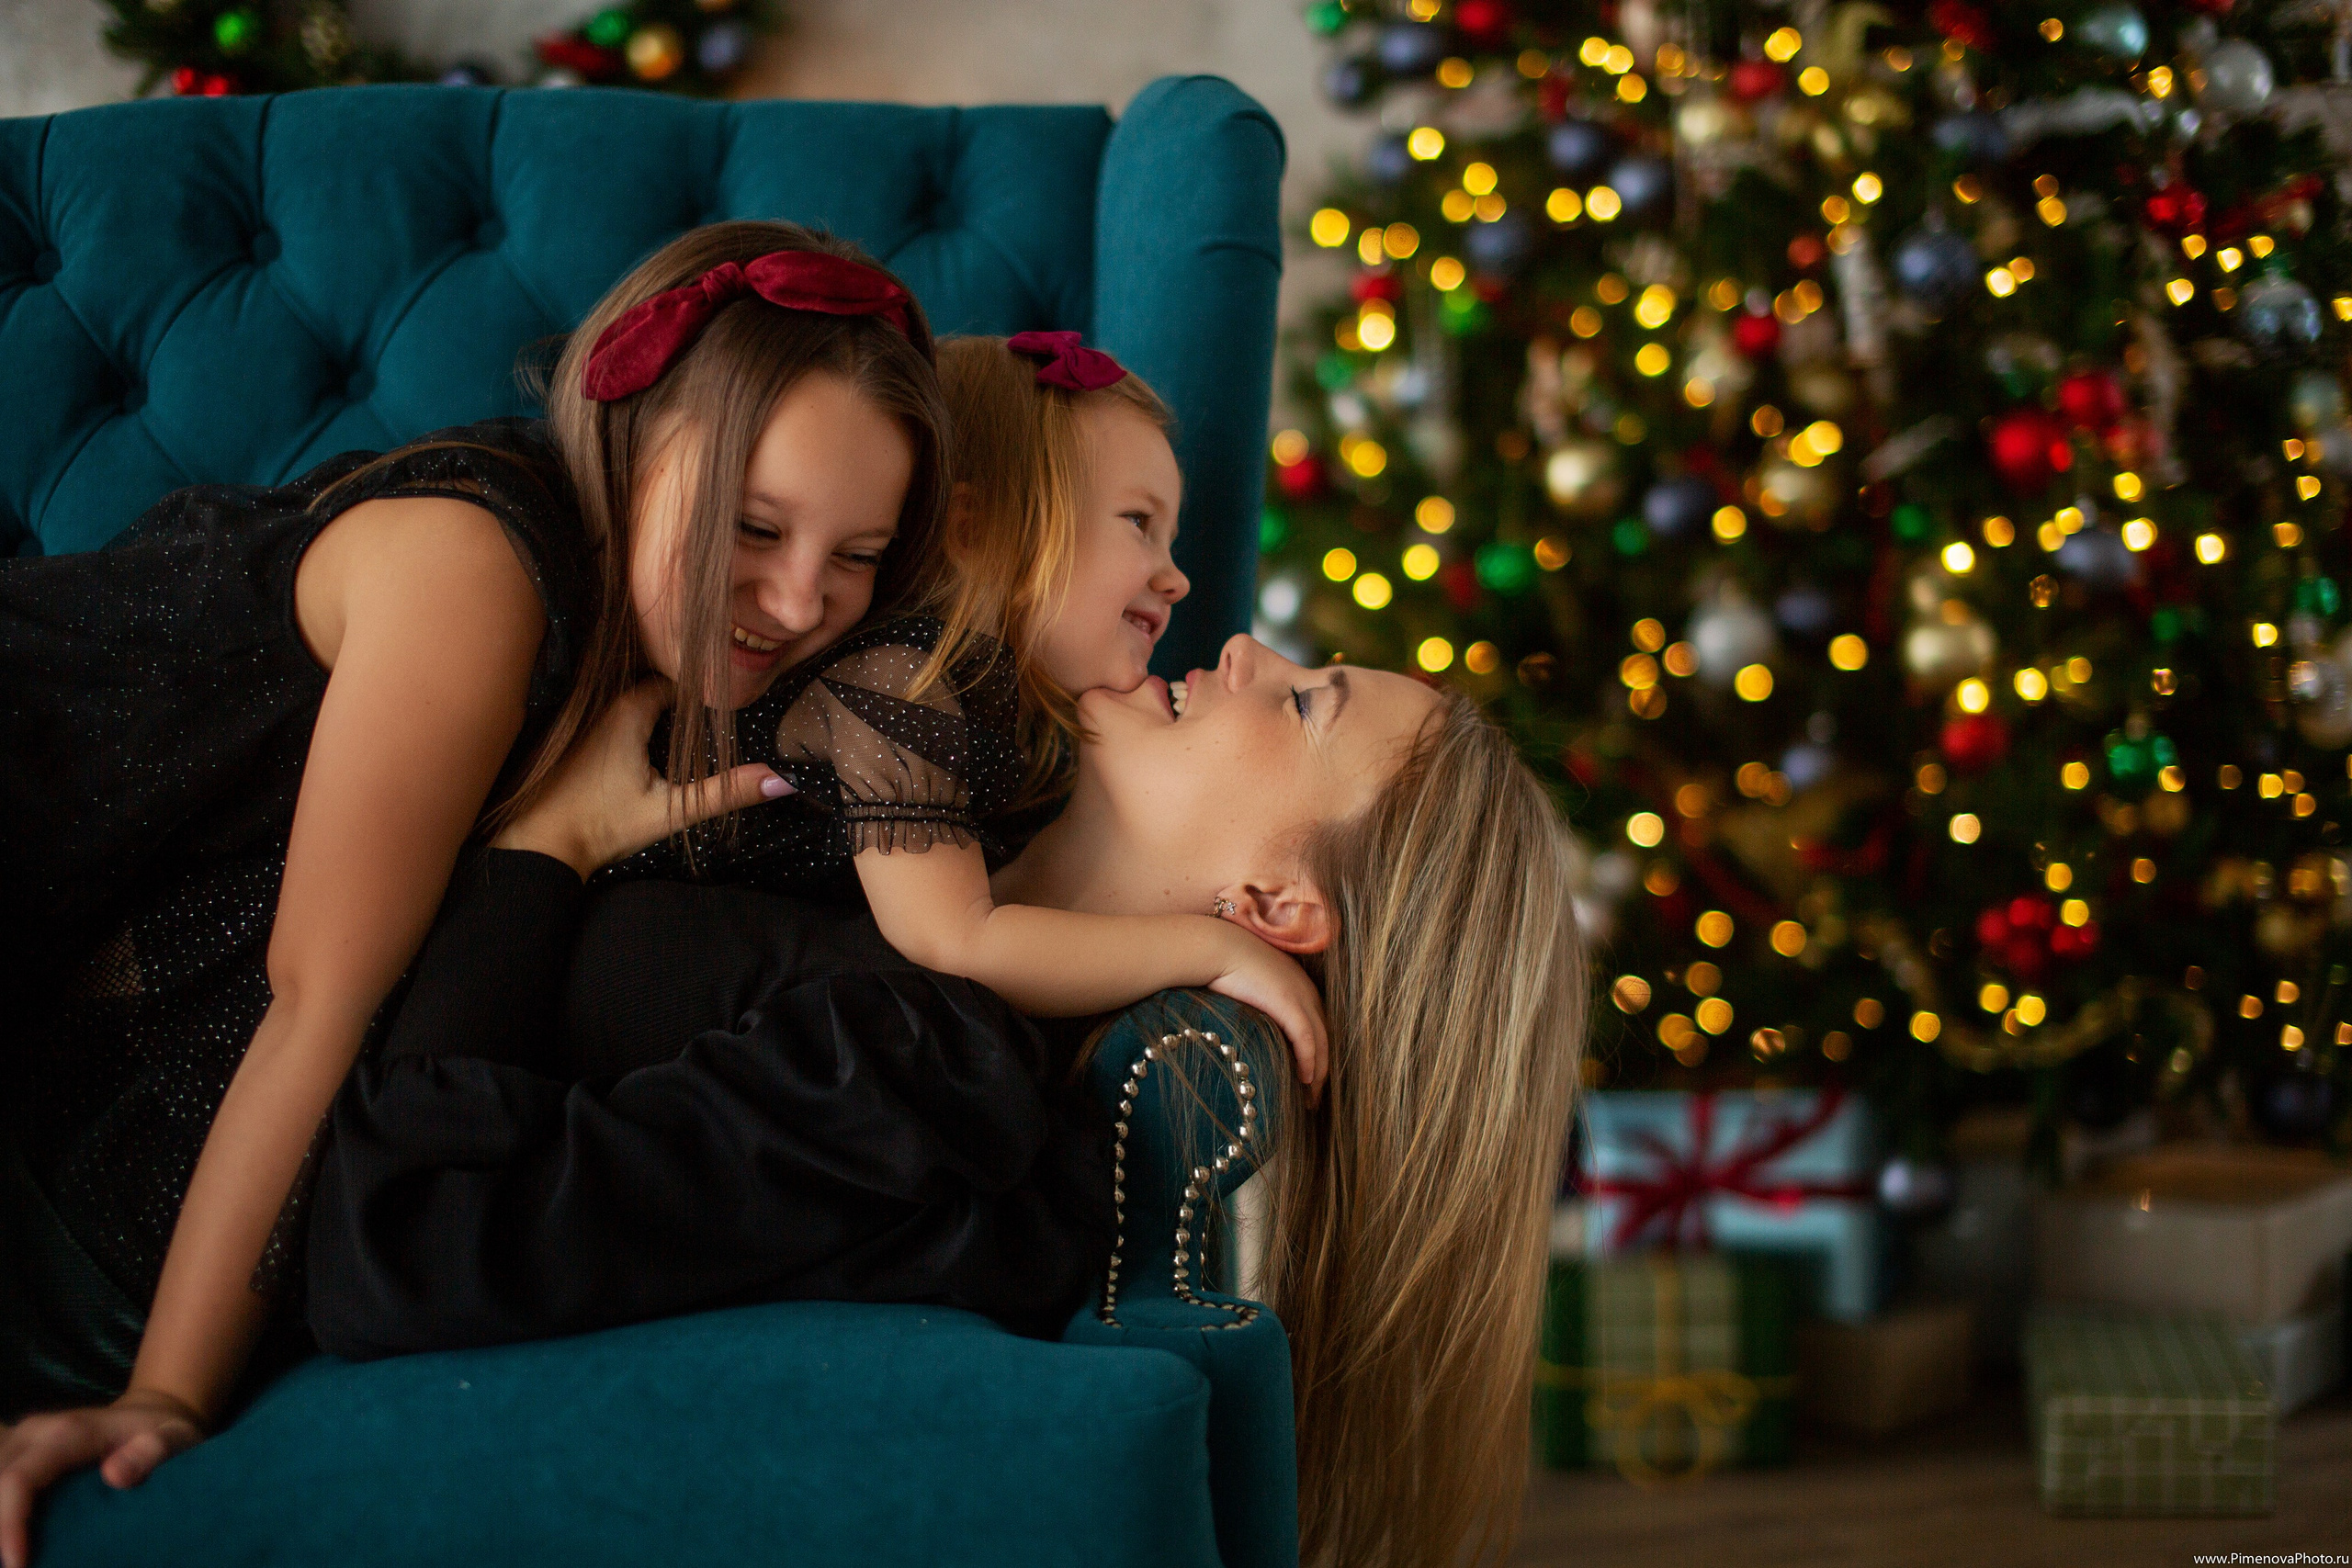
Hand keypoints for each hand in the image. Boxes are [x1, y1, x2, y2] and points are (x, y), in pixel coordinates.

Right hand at [0, 1389, 206, 1567]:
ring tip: (16, 1556)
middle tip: (19, 1567)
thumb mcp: (175, 1438)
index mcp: (68, 1433)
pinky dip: (3, 1510)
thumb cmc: (163, 1431)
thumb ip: (154, 1452)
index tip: (17, 1565)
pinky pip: (0, 1482)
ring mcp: (22, 1441)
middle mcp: (36, 1433)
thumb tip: (115, 1476)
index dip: (9, 1524)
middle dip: (0, 1531)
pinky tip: (12, 1537)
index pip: (20, 1479)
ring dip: (0, 1523)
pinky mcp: (18, 1453)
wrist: (150, 1413)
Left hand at [491, 679, 789, 875]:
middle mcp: (605, 707)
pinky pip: (617, 719)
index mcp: (628, 711)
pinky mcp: (577, 742)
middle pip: (655, 688)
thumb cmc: (600, 825)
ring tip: (693, 730)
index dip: (703, 690)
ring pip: (635, 703)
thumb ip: (726, 792)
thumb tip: (783, 780)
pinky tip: (652, 750)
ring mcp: (588, 723)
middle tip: (718, 717)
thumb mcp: (671, 810)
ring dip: (660, 713)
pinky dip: (639, 727)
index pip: (676, 680)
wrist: (537, 846)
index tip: (730, 705)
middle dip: (684, 700)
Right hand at [1205, 926, 1327, 1107]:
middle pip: (1324, 1035)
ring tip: (1311, 1097)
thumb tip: (1251, 1028)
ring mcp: (1300, 995)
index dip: (1316, 1052)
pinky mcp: (1290, 1003)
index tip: (1309, 1076)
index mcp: (1298, 984)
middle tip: (1314, 1095)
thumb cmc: (1222, 964)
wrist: (1214, 947)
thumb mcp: (1247, 985)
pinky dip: (1309, 1062)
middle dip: (1322, 1067)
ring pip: (1321, 1041)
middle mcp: (1306, 990)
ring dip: (1318, 1072)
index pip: (1316, 1024)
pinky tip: (1305, 1080)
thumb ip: (1257, 1005)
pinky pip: (1307, 1039)